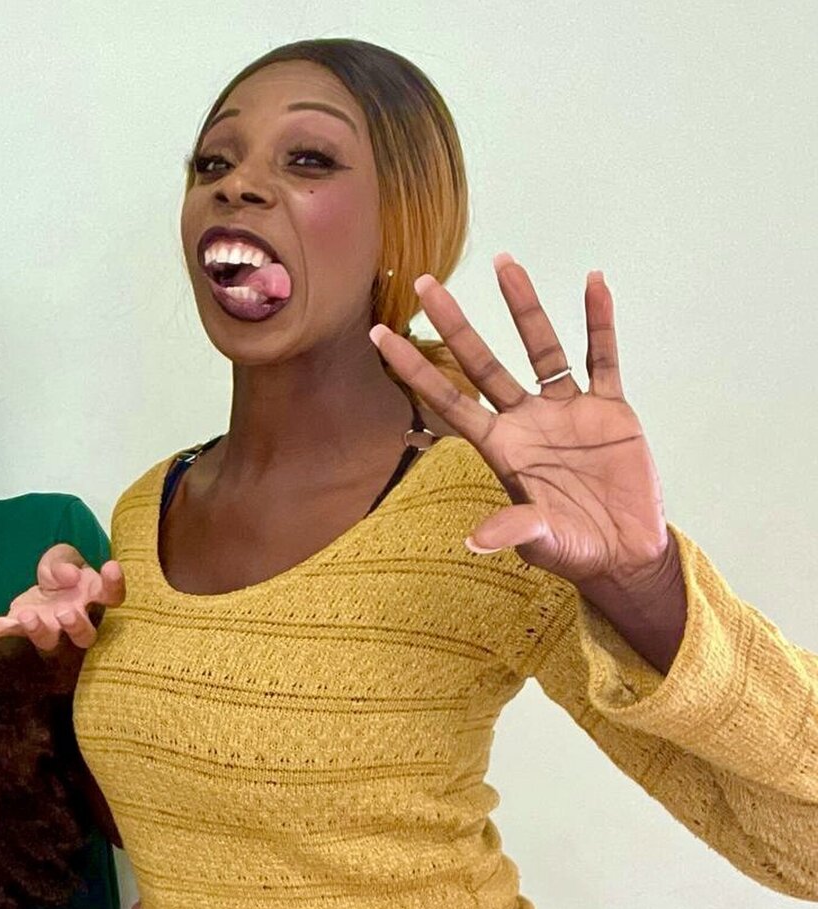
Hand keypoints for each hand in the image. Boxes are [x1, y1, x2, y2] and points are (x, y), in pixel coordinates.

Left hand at [0, 543, 125, 651]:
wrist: (44, 578)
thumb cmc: (62, 569)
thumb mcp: (63, 555)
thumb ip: (64, 564)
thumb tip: (68, 578)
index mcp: (92, 597)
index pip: (112, 597)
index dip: (114, 584)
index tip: (110, 565)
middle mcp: (74, 618)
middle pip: (84, 635)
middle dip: (77, 627)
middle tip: (67, 614)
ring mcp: (46, 625)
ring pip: (47, 639)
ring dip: (37, 630)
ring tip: (28, 616)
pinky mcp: (18, 624)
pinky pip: (1, 630)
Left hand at [371, 255, 672, 593]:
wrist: (625, 551)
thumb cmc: (573, 549)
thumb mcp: (541, 542)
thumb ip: (513, 530)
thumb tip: (477, 540)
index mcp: (500, 448)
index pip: (448, 399)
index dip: (414, 368)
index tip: (380, 334)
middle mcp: (526, 421)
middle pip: (483, 362)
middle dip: (456, 324)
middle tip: (427, 282)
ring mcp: (567, 410)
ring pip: (541, 347)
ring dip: (524, 306)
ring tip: (506, 261)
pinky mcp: (609, 409)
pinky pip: (602, 357)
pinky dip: (600, 323)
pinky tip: (595, 283)